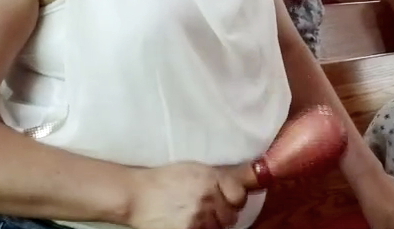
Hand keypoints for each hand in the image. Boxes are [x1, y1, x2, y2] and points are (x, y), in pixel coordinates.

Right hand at [126, 162, 245, 228]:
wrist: (137, 195)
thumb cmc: (167, 180)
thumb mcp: (198, 170)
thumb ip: (223, 176)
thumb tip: (256, 175)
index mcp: (212, 179)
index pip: (240, 196)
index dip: (235, 199)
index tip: (228, 199)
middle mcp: (208, 198)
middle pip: (231, 216)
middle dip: (224, 214)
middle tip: (209, 209)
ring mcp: (198, 218)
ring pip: (220, 228)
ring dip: (213, 225)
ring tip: (197, 217)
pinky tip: (191, 223)